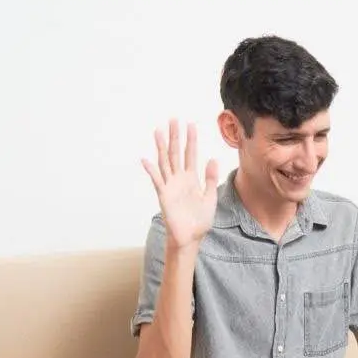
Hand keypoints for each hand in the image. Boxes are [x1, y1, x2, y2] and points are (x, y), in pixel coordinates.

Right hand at [141, 119, 219, 251]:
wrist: (192, 238)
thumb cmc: (200, 220)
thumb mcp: (210, 197)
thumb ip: (210, 178)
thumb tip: (212, 159)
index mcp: (191, 179)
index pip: (190, 154)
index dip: (191, 140)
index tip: (190, 124)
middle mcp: (179, 179)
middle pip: (176, 153)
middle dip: (175, 137)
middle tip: (173, 119)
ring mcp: (170, 186)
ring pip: (165, 162)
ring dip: (162, 147)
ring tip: (158, 131)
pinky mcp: (164, 196)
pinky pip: (157, 181)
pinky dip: (151, 171)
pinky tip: (146, 159)